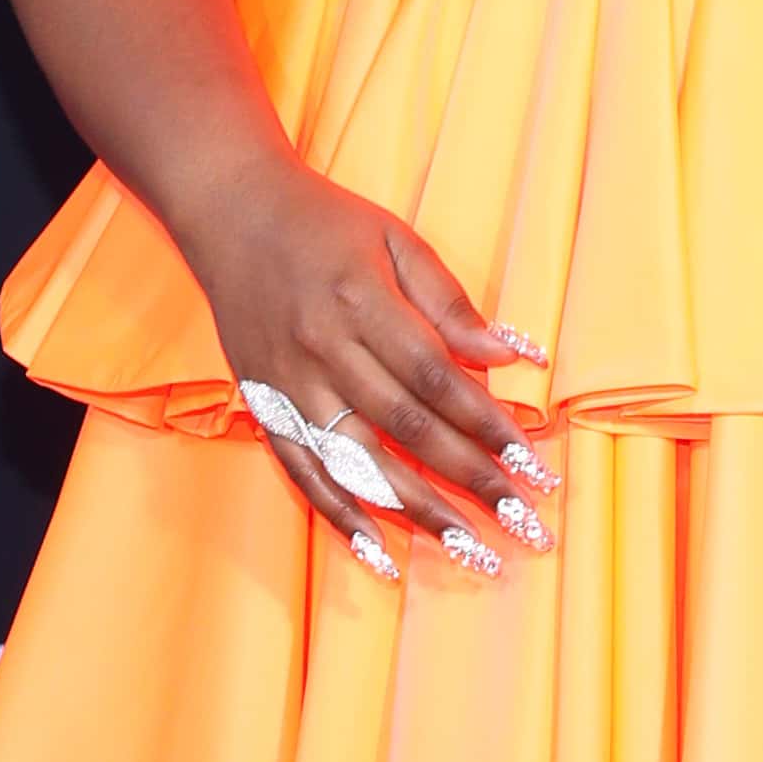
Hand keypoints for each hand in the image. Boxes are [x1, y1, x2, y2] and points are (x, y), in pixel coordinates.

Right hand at [195, 160, 553, 585]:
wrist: (230, 210)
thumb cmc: (326, 224)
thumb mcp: (397, 241)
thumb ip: (450, 303)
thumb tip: (511, 355)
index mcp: (362, 302)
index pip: (437, 378)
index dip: (487, 425)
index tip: (533, 465)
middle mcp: (324, 349)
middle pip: (407, 427)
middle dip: (470, 480)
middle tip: (522, 523)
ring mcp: (288, 383)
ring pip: (359, 461)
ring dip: (417, 510)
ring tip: (469, 549)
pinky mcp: (262, 404)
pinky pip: (301, 471)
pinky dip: (339, 514)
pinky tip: (378, 552)